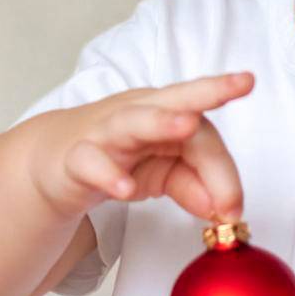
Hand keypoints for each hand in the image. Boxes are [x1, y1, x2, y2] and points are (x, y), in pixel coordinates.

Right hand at [26, 71, 255, 223]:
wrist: (53, 163)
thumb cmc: (118, 156)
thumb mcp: (164, 173)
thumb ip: (195, 187)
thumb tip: (224, 211)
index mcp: (167, 112)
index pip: (204, 137)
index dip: (223, 173)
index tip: (234, 209)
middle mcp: (140, 112)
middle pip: (177, 98)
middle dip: (210, 90)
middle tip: (241, 84)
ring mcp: (106, 131)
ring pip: (134, 121)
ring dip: (162, 122)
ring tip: (187, 125)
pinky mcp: (77, 157)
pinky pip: (92, 162)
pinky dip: (109, 175)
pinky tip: (125, 189)